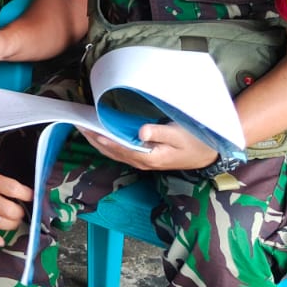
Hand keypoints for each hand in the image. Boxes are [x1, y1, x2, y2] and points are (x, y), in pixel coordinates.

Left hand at [81, 123, 219, 172]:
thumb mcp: (179, 135)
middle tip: (78, 124)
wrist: (209, 155)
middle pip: (112, 151)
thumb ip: (160, 132)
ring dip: (98, 141)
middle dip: (94, 139)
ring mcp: (143, 161)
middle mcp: (142, 162)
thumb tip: (140, 131)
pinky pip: (121, 150)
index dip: (102, 138)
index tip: (88, 128)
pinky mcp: (145, 157)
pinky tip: (101, 133)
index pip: (120, 147)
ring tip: (84, 127)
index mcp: (149, 157)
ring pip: (115, 152)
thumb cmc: (195, 142)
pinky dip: (108, 142)